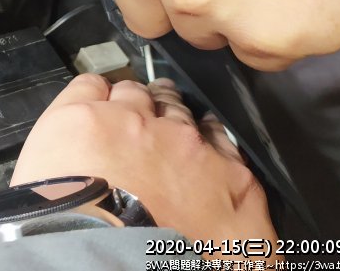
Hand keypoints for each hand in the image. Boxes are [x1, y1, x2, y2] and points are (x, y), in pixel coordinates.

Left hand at [11, 74, 277, 248]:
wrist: (105, 258)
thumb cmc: (166, 264)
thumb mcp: (244, 259)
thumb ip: (249, 232)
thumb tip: (254, 235)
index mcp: (225, 180)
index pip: (223, 149)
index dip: (209, 144)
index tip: (200, 148)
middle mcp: (182, 142)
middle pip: (176, 115)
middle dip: (166, 116)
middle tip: (152, 126)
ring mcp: (131, 122)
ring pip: (134, 96)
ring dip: (128, 100)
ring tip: (119, 109)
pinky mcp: (84, 115)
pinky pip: (91, 87)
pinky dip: (91, 90)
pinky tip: (88, 99)